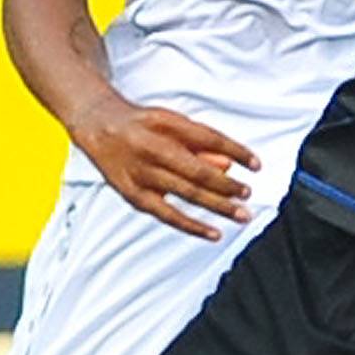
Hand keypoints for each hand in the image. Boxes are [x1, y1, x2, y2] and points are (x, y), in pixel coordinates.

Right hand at [70, 100, 260, 236]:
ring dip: (218, 205)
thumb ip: (199, 142)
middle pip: (199, 171)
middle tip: (248, 194)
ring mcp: (142, 174)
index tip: (256, 165)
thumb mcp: (171, 122)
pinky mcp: (134, 194)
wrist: (98, 126)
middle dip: (228, 185)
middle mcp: (152, 149)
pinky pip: (167, 214)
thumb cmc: (141, 124)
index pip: (210, 139)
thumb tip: (228, 165)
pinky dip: (191, 225)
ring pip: (187, 193)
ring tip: (241, 214)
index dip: (236, 152)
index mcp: (165, 125)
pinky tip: (212, 232)